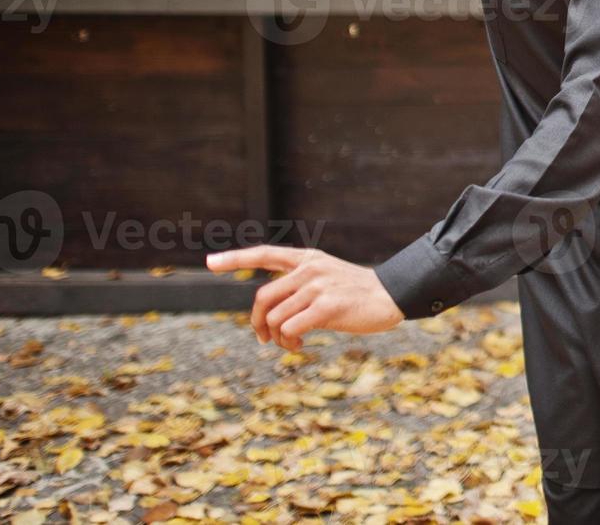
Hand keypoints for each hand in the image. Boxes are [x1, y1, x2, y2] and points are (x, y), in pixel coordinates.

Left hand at [206, 244, 404, 350]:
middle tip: (263, 339)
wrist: (390, 295)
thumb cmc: (355, 293)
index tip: (209, 263)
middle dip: (257, 322)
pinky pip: (291, 328)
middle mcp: (308, 269)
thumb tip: (270, 312)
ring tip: (290, 343)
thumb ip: (299, 285)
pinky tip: (299, 345)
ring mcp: (318, 286)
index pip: (264, 254)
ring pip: (276, 317)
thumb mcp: (325, 278)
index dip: (235, 259)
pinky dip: (288, 342)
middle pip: (263, 297)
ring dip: (277, 338)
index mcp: (306, 259)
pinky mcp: (327, 306)